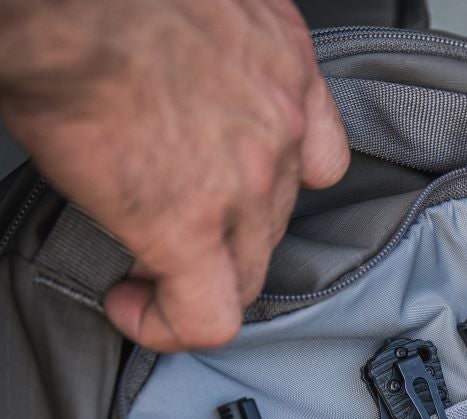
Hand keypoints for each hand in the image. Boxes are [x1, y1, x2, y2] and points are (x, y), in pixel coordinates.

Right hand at [0, 0, 349, 351]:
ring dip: (196, 279)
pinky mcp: (189, 224)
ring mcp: (246, 179)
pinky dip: (169, 325)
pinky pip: (207, 315)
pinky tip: (132, 307)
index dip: (273, 193)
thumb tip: (179, 99)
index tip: (229, 200)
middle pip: (274, 222)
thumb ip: (216, 67)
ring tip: (140, 268)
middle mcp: (282, 124)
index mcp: (284, 64)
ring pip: (247, 272)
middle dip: (223, 236)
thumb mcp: (195, 11)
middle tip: (166, 227)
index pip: (321, 161)